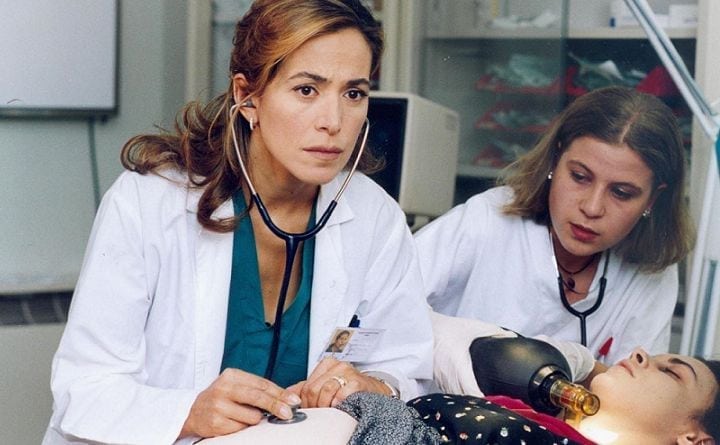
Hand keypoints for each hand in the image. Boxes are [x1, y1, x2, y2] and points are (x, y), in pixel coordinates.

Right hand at [179, 368, 301, 438]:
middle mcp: (223, 388)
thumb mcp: (237, 386)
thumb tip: (285, 400)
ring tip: (245, 416)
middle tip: (289, 413)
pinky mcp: (215, 422)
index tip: (293, 401)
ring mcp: (218, 405)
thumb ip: (257, 390)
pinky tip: (234, 422)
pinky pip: (241, 428)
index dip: (280, 393)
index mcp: (231, 375)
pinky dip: (243, 427)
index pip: (262, 384)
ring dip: (256, 419)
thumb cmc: (222, 398)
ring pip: (252, 416)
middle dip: (276, 406)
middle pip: (258, 397)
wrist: (194, 412)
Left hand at [288, 358, 388, 407]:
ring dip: (325, 406)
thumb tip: (287, 394)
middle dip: (314, 405)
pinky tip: (340, 406)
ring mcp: (348, 372)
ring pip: (325, 391)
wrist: (374, 390)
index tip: (310, 411)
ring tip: (329, 411)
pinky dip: (338, 402)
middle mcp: (336, 365)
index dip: (305, 403)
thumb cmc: (349, 388)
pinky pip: (342, 393)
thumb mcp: (326, 384)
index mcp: (326, 364)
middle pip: (313, 389)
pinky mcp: (358, 382)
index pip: (306, 386)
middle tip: (320, 413)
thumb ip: (306, 387)